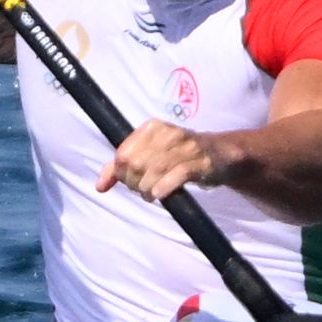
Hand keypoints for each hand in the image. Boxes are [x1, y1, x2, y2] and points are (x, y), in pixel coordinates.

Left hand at [96, 121, 234, 202]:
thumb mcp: (151, 154)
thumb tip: (99, 186)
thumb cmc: (180, 155)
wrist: (221, 154)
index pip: (123, 154)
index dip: (121, 174)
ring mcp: (185, 146)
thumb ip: (122, 167)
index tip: (130, 182)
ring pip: (153, 171)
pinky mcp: (200, 162)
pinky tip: (160, 194)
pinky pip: (176, 175)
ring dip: (147, 189)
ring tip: (152, 194)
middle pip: (136, 164)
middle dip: (134, 183)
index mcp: (152, 127)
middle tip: (143, 190)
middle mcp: (167, 133)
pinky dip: (163, 188)